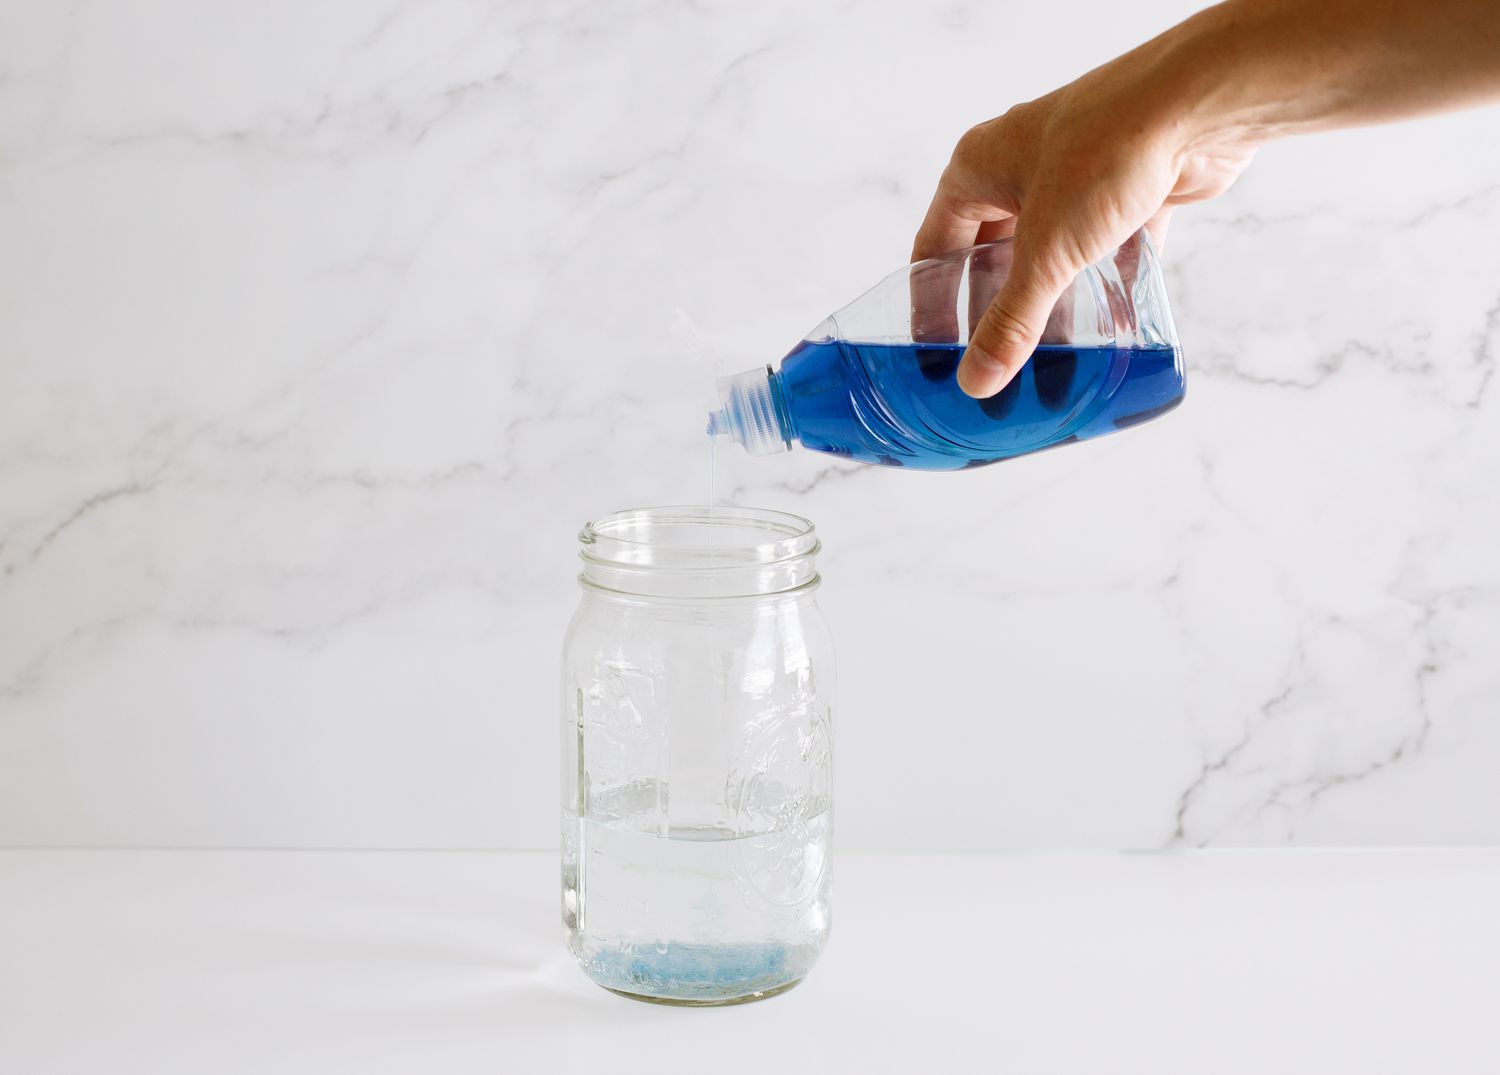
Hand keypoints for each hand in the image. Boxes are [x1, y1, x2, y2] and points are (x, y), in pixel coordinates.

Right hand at [912, 38, 1255, 397]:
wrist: (1204, 102)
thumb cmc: (1107, 146)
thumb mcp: (1045, 251)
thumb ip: (1011, 321)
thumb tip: (977, 379)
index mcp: (979, 168)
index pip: (935, 245)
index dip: (931, 301)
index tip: (934, 351)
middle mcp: (1021, 167)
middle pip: (993, 255)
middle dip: (996, 311)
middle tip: (993, 365)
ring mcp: (1076, 176)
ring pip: (1052, 254)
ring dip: (1053, 305)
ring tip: (1049, 363)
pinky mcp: (1129, 189)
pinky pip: (1105, 250)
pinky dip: (1104, 288)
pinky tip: (1106, 332)